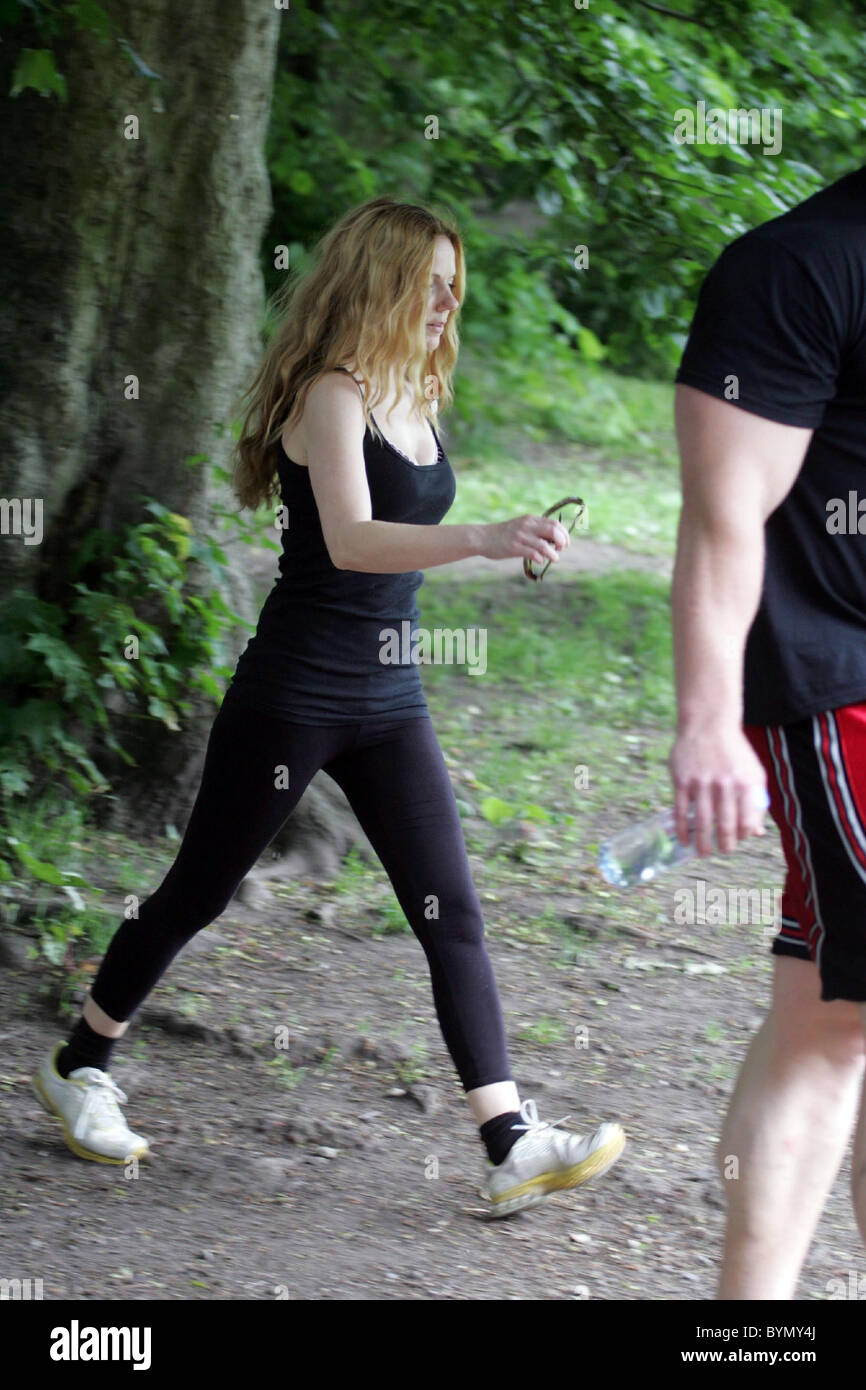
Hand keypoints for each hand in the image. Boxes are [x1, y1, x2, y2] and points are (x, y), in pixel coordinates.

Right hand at [480, 513, 570, 566]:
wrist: (483, 537)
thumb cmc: (504, 535)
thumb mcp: (521, 526)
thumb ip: (535, 530)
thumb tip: (554, 539)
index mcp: (530, 520)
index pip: (554, 523)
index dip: (564, 534)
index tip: (566, 543)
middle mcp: (527, 526)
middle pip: (553, 531)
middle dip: (562, 541)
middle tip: (561, 549)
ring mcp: (520, 536)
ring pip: (544, 545)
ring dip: (553, 554)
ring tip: (554, 559)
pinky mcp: (514, 547)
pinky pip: (533, 553)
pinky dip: (540, 558)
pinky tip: (540, 560)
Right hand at [669, 724, 768, 855]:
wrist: (709, 724)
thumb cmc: (735, 753)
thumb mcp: (754, 773)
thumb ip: (757, 803)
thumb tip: (756, 833)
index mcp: (746, 783)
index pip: (747, 820)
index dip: (743, 834)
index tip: (737, 840)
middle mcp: (724, 784)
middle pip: (724, 823)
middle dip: (724, 844)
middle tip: (723, 852)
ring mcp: (701, 782)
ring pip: (702, 820)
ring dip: (702, 842)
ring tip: (703, 853)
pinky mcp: (682, 780)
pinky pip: (681, 811)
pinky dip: (682, 829)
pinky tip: (685, 840)